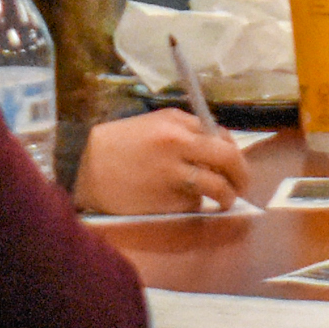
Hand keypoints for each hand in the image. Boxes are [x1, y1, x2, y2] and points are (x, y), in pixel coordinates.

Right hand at [73, 108, 250, 213]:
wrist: (86, 168)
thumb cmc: (120, 143)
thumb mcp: (154, 124)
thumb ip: (187, 129)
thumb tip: (220, 145)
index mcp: (176, 124)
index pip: (222, 137)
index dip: (234, 152)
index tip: (234, 162)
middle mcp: (179, 147)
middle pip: (228, 160)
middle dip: (242, 174)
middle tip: (241, 184)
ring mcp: (174, 176)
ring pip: (218, 187)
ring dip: (228, 196)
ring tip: (225, 201)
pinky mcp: (167, 202)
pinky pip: (195, 203)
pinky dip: (196, 204)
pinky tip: (184, 201)